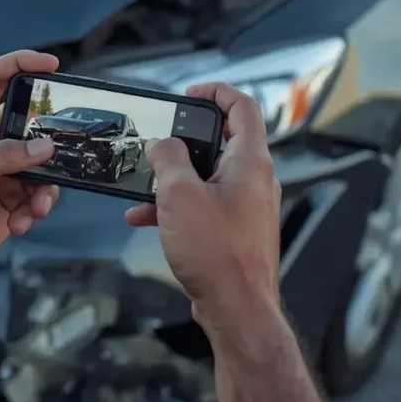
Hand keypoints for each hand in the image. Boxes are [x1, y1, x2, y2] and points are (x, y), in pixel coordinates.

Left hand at [0, 50, 60, 286]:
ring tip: (35, 206)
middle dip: (48, 138)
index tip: (51, 63)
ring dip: (44, 186)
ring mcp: (1, 174)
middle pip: (29, 124)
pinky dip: (36, 209)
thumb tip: (44, 146)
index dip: (20, 64)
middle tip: (62, 150)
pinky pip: (38, 195)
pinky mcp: (11, 202)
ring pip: (41, 164)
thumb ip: (1, 158)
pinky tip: (20, 224)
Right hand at [125, 83, 281, 326]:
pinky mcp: (234, 231)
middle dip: (185, 141)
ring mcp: (246, 207)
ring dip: (175, 178)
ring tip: (146, 187)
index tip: (190, 94)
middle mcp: (254, 181)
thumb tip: (161, 144)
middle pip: (223, 141)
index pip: (243, 108)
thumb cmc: (217, 254)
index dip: (217, 92)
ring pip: (208, 176)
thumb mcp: (179, 196)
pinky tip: (146, 219)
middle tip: (160, 141)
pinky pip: (204, 205)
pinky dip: (177, 207)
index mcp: (250, 162)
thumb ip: (168, 160)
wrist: (237, 308)